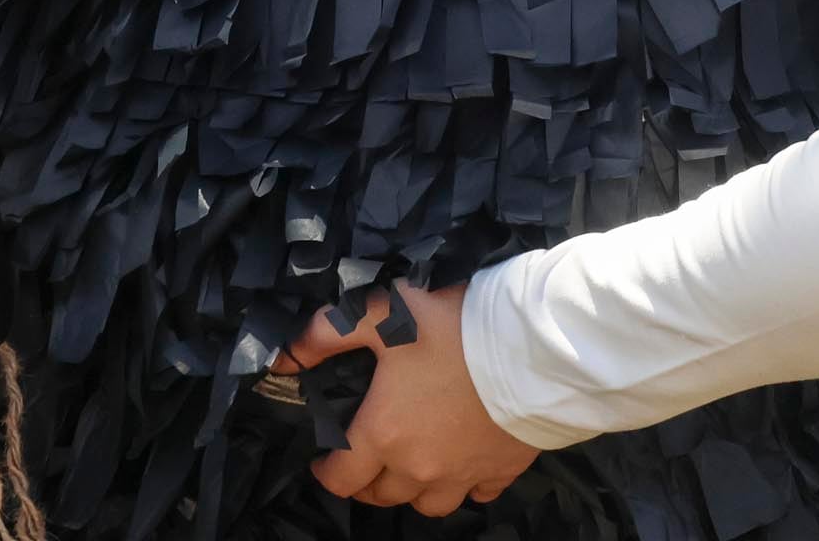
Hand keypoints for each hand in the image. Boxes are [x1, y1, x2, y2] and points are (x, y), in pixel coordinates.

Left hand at [283, 281, 537, 515]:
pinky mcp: (499, 472)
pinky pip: (474, 494)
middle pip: (381, 496)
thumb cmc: (452, 330)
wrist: (534, 349)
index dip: (326, 472)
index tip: (325, 461)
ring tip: (411, 465)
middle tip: (364, 458)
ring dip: (412, 490)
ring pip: (426, 505)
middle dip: (366, 481)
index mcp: (384, 435)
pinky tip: (462, 462)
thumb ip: (325, 334)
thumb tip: (284, 358)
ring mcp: (461, 475)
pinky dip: (463, 484)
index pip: (342, 478)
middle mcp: (419, 467)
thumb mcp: (380, 314)